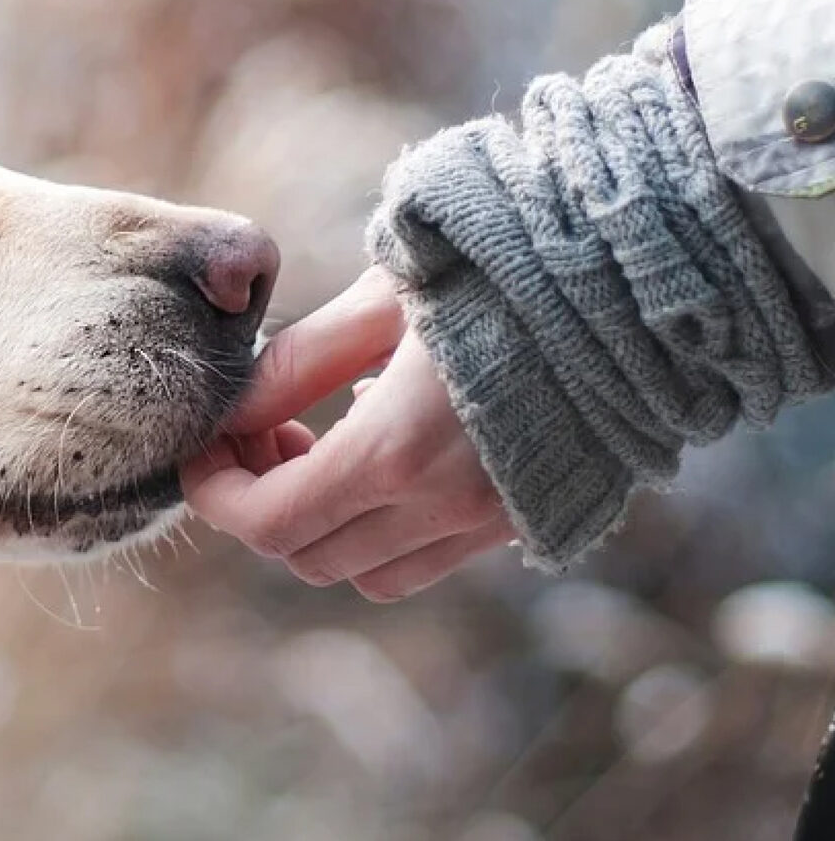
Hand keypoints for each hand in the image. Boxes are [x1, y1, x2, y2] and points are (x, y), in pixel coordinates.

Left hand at [182, 266, 514, 599]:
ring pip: (365, 572)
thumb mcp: (382, 298)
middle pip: (306, 556)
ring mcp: (490, 523)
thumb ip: (298, 364)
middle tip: (263, 430)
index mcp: (398, 452)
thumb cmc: (501, 267)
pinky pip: (426, 559)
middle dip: (261, 503)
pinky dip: (381, 529)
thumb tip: (233, 411)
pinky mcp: (525, 519)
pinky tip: (387, 450)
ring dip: (321, 524)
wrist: (637, 281)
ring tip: (319, 442)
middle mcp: (444, 508)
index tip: (203, 448)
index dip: (215, 493)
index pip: (268, 522)